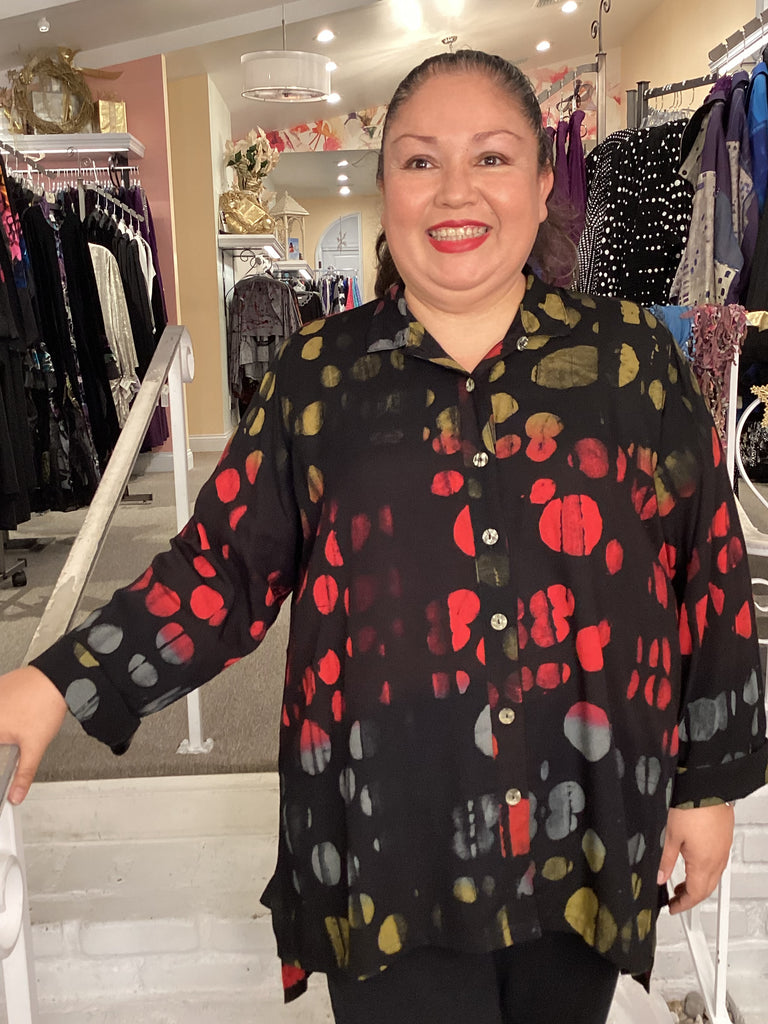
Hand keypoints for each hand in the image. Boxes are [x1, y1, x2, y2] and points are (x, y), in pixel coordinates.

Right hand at [0, 667, 66, 804]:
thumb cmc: (45, 705)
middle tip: (16, 736)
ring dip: (6, 726)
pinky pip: (0, 705)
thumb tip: (15, 795)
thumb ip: (23, 774)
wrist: (58, 678)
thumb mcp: (34, 747)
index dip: (4, 754)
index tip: (8, 750)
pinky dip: (5, 712)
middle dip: (6, 741)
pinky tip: (18, 712)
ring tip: (20, 723)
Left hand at [657, 804, 734, 914]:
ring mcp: (723, 849)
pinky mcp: (725, 838)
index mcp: (704, 863)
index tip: (673, 908)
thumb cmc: (691, 807)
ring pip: (713, 876)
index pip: (695, 894)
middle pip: (706, 889)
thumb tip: (659, 877)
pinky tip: (694, 862)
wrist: (708, 786)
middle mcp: (717, 859)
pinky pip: (717, 862)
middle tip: (676, 898)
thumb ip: (664, 859)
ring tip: (682, 883)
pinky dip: (705, 869)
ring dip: (699, 883)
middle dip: (691, 897)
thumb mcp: (670, 835)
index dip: (683, 904)